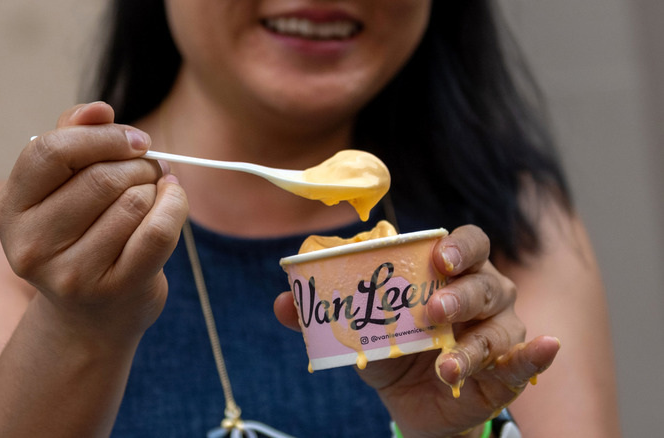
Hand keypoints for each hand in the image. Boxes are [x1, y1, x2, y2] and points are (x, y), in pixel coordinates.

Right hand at [0, 102, 187, 342]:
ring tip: (153, 191)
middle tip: (151, 165)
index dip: (101, 137)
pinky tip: (172, 201)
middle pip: (100, 178)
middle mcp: (31, 246)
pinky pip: (158, 230)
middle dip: (138, 163)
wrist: (93, 316)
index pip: (50, 152)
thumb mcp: (62, 189)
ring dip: (155, 186)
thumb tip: (100, 109)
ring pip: (133, 202)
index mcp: (10, 210)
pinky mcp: (115, 289)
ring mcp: (72, 274)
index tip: (135, 138)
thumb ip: (74, 139)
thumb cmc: (80, 235)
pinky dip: (175, 205)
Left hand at [274, 225, 558, 437]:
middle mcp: (484, 296)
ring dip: (477, 343)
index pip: (467, 245)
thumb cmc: (391, 349)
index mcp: (449, 275)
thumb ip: (325, 313)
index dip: (458, 246)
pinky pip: (526, 360)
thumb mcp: (358, 331)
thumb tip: (283, 302)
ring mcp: (500, 333)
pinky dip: (535, 355)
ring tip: (448, 365)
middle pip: (486, 283)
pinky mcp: (506, 372)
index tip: (438, 257)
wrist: (409, 402)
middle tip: (433, 310)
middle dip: (462, 294)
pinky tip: (545, 346)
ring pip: (501, 327)